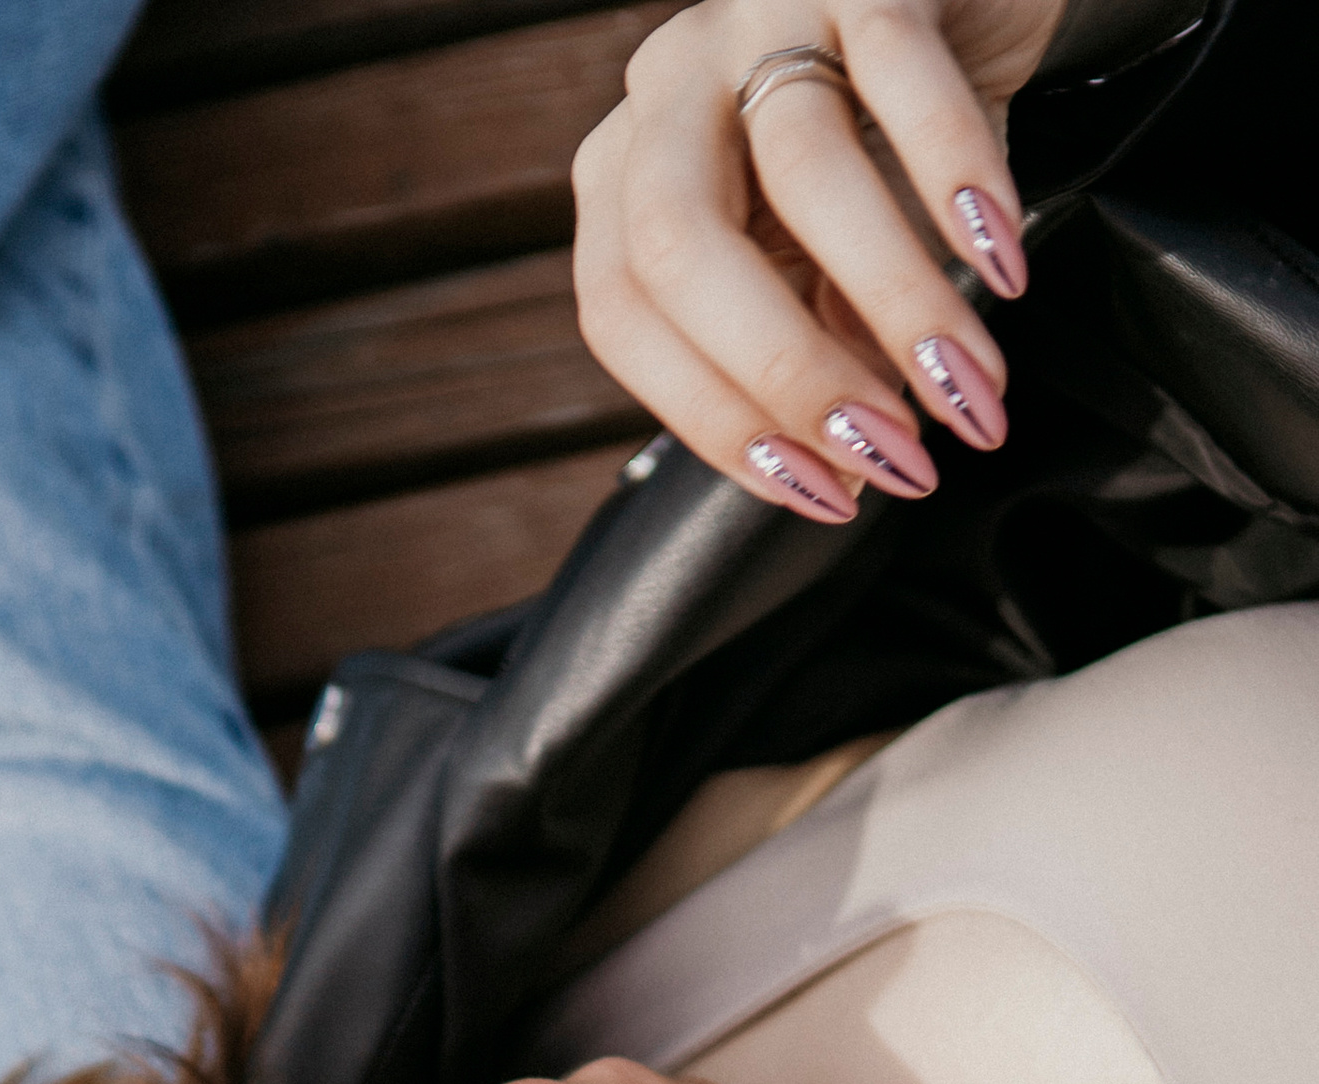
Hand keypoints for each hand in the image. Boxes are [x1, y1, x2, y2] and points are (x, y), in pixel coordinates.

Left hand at [573, 0, 1057, 516]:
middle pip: (682, 251)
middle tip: (890, 454)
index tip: (826, 494)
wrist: (961, 5)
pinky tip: (1001, 265)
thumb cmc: (870, 156)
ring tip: (968, 387)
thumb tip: (858, 470)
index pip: (624, 317)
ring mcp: (756, 14)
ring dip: (896, 300)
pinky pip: (905, 75)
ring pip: (805, 171)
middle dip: (787, 374)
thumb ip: (815, 356)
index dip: (714, 420)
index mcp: (621, 182)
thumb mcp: (815, 270)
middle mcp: (665, 92)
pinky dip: (958, 180)